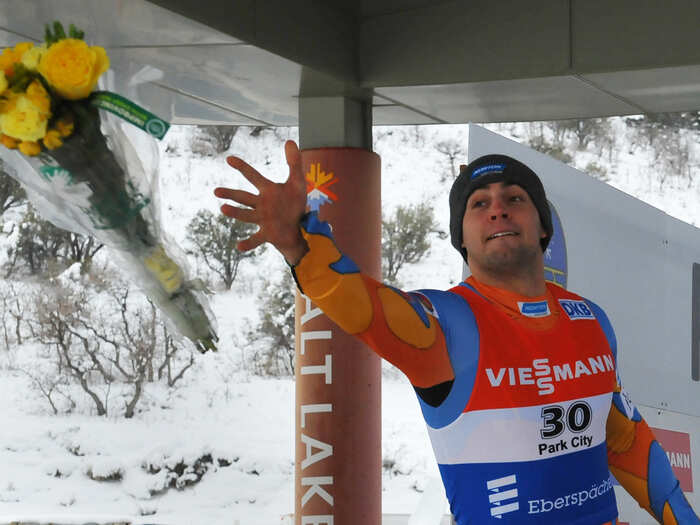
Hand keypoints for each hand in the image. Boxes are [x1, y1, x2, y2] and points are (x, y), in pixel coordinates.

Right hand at [214, 140, 308, 264]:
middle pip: (244, 197)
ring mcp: (263, 220)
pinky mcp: (268, 234)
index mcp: (267, 191)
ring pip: (246, 215)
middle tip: (216, 191)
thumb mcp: (298, 182)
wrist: (299, 227)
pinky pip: (256, 239)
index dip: (242, 167)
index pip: (253, 176)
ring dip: (235, 212)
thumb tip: (290, 141)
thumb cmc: (294, 204)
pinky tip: (238, 246)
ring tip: (223, 209)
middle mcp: (261, 205)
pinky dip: (248, 243)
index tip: (229, 158)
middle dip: (230, 194)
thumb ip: (295, 163)